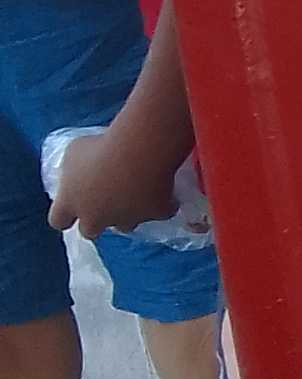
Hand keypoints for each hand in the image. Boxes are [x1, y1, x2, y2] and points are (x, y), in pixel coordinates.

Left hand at [48, 120, 181, 239]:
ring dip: (127, 213)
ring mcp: (127, 219)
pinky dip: (163, 203)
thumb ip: (75, 168)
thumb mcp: (75, 151)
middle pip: (90, 231)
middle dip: (96, 219)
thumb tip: (81, 170)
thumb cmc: (100, 147)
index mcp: (71, 203)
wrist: (139, 151)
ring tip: (136, 192)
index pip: (57, 220)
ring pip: (125, 225)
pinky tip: (166, 189)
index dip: (64, 214)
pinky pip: (160, 211)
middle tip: (104, 201)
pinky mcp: (156, 214)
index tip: (71, 204)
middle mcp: (97, 218)